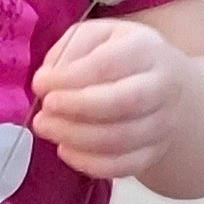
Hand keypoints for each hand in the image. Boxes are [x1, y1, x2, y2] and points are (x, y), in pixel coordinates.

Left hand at [30, 18, 187, 179]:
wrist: (162, 84)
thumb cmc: (119, 56)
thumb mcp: (95, 37)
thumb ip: (68, 51)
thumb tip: (45, 81)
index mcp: (145, 49)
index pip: (107, 64)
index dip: (69, 78)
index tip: (40, 84)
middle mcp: (162, 86)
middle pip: (121, 102)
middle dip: (75, 110)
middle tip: (42, 114)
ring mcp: (163, 122)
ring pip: (120, 138)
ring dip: (75, 138)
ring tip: (46, 129)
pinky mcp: (156, 151)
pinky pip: (124, 165)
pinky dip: (90, 163)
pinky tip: (65, 150)